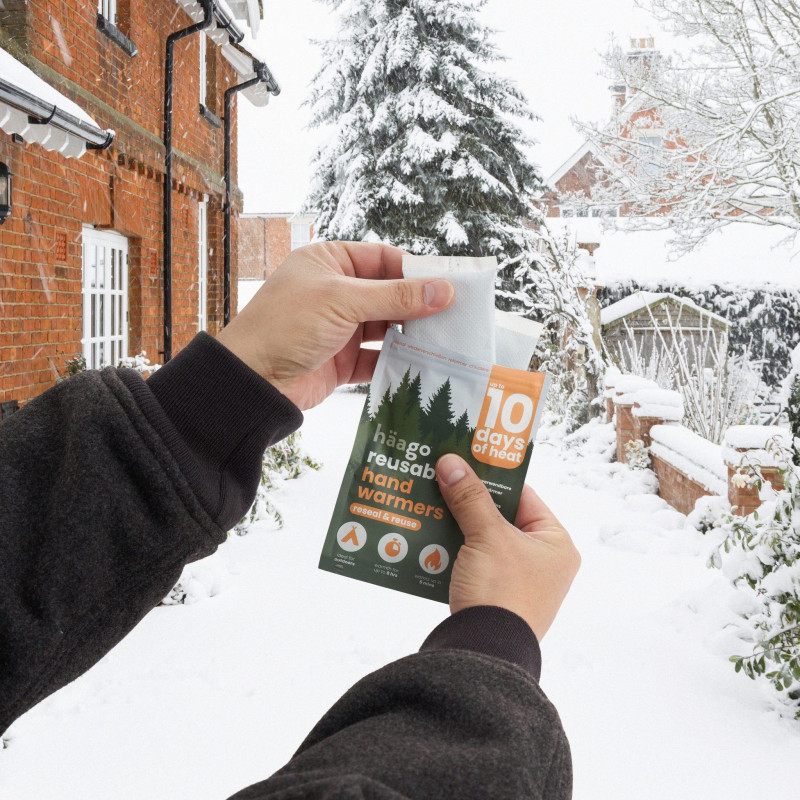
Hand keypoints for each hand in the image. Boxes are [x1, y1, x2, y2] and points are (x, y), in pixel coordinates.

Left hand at [217, 242, 453, 409]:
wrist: (250, 381)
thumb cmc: (285, 326)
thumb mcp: (343, 302)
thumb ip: (395, 297)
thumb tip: (443, 290)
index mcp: (329, 262)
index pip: (383, 259)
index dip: (415, 271)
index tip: (448, 286)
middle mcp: (335, 293)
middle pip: (389, 294)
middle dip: (418, 306)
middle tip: (454, 317)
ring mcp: (339, 328)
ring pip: (386, 328)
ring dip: (411, 337)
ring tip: (444, 343)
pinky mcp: (341, 361)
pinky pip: (377, 359)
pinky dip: (397, 363)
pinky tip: (419, 367)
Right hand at [436, 454, 579, 640]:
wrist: (485, 655)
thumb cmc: (501, 592)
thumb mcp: (486, 536)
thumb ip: (469, 497)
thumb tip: (451, 461)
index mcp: (556, 544)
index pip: (523, 496)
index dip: (491, 477)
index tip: (462, 461)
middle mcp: (543, 563)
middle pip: (499, 518)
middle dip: (467, 502)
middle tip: (440, 479)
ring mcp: (519, 582)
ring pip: (482, 541)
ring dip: (455, 526)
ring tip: (427, 504)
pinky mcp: (494, 598)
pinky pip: (472, 563)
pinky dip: (452, 551)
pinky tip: (426, 537)